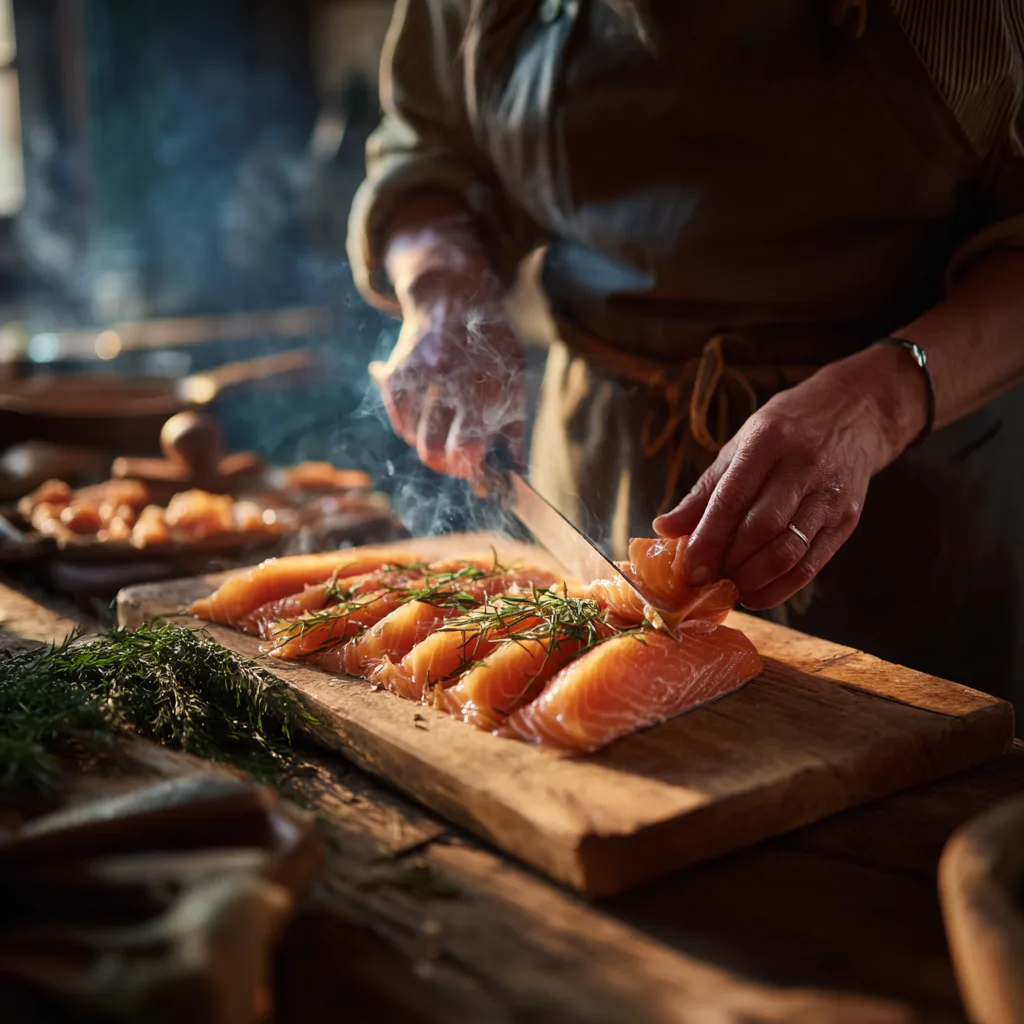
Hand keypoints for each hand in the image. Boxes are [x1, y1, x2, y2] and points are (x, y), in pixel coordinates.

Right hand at [370, 274, 525, 483]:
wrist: (451, 293)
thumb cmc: (490, 341)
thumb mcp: (514, 376)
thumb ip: (513, 426)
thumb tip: (516, 471)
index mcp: (483, 386)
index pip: (465, 448)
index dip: (466, 468)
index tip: (472, 470)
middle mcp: (448, 382)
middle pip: (431, 450)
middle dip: (443, 462)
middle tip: (453, 458)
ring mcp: (418, 376)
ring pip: (412, 437)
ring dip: (426, 441)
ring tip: (441, 426)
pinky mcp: (396, 371)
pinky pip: (398, 418)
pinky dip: (408, 424)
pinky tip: (424, 413)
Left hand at [653, 346, 927, 608]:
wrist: (855, 412)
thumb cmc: (785, 431)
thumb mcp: (740, 446)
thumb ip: (704, 491)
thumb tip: (664, 528)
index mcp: (768, 442)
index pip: (732, 500)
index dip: (708, 540)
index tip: (690, 571)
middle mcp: (803, 467)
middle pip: (761, 530)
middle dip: (730, 564)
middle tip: (707, 581)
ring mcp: (830, 495)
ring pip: (789, 552)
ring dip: (754, 580)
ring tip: (731, 588)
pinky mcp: (848, 519)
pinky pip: (812, 564)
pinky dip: (781, 587)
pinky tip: (758, 593)